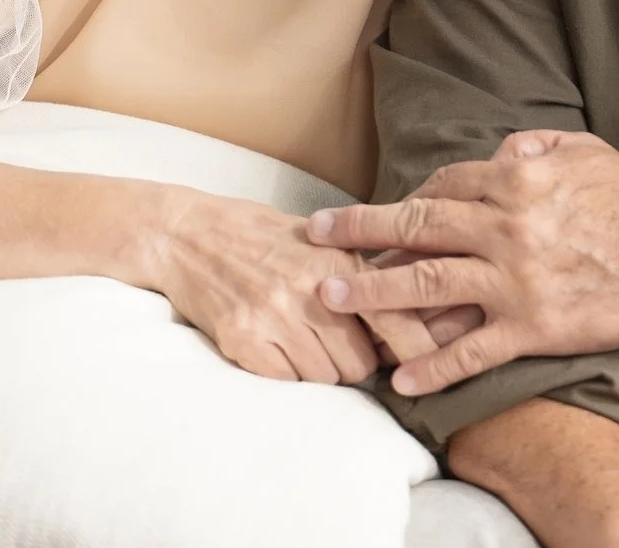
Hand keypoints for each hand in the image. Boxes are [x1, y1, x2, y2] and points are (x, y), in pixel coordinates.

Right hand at [139, 189, 430, 385]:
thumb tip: (414, 308)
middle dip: (358, 364)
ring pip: (325, 379)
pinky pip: (286, 383)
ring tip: (303, 342)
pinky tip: (275, 347)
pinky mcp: (243, 341)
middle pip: (362, 364)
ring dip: (321, 371)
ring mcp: (274, 317)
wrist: (186, 235)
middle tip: (341, 347)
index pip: (394, 317)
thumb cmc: (260, 235)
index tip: (431, 366)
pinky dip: (287, 374)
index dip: (418, 348)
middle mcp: (310, 290)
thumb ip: (361, 272)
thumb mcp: (320, 240)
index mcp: (337, 260)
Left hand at [305, 131, 618, 394]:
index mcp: (515, 179)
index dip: (406, 200)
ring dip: (372, 292)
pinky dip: (432, 367)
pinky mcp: (531, 326)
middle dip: (358, 230)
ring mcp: (513, 279)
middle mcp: (503, 226)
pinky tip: (401, 379)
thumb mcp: (588, 151)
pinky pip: (470, 350)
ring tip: (332, 298)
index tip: (380, 214)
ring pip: (425, 283)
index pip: (442, 185)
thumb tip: (502, 148)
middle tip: (315, 236)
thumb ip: (538, 146)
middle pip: (415, 225)